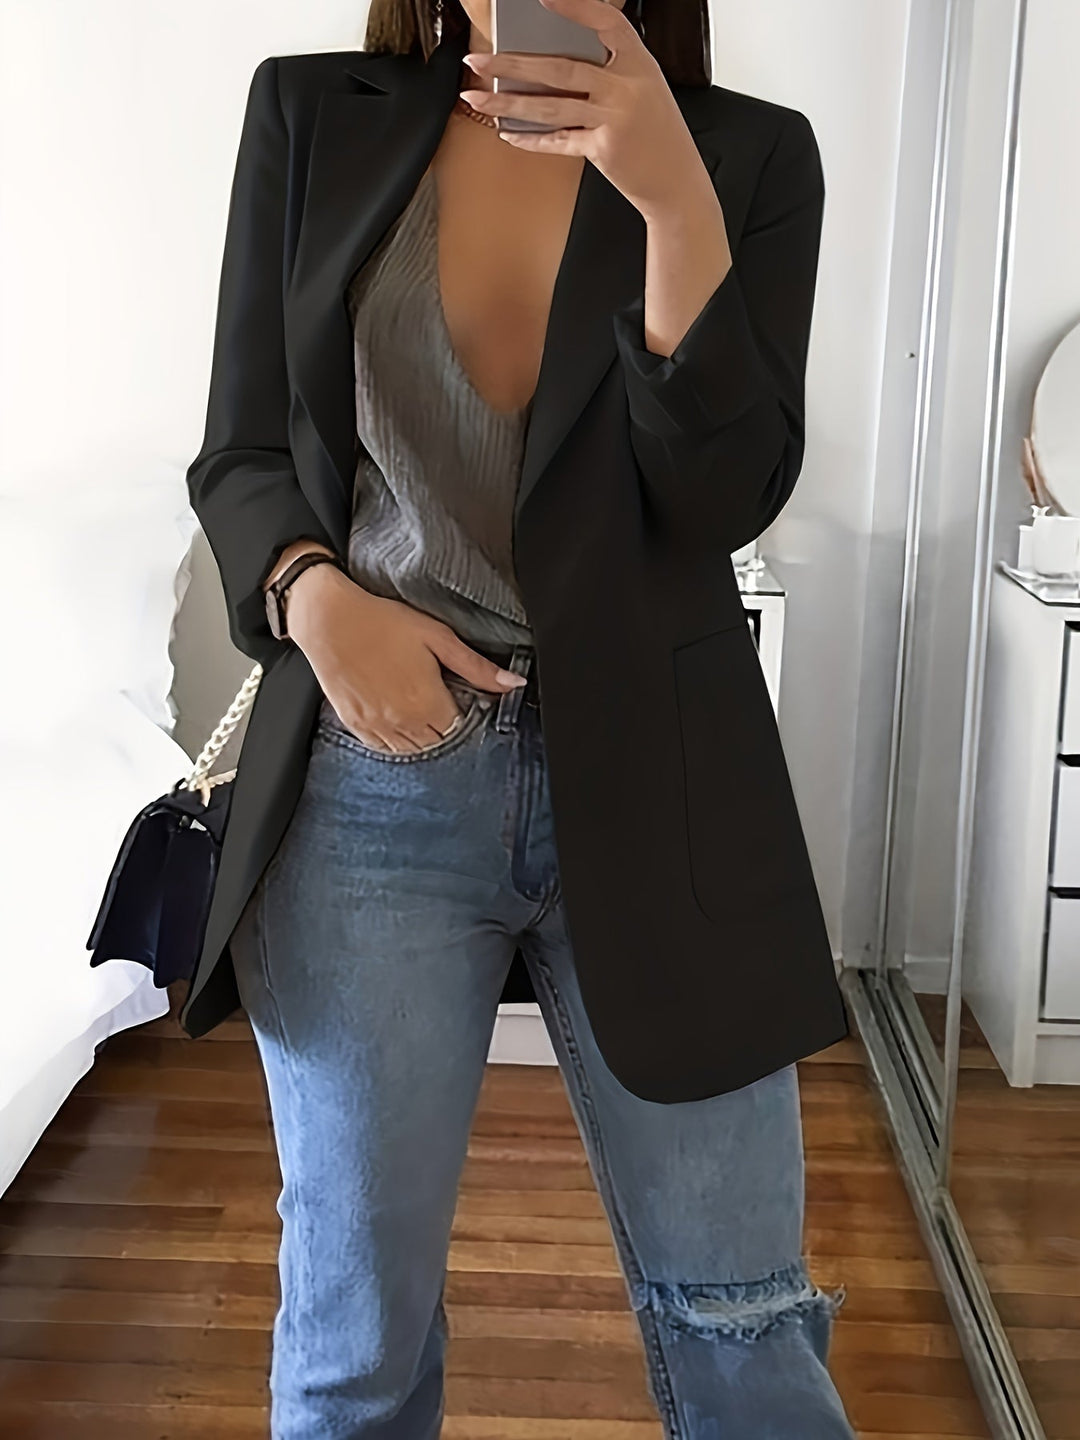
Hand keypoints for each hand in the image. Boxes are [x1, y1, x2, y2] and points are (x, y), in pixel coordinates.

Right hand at [285, 566, 526, 752]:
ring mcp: (377, 727)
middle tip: (442, 704)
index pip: (460, 729)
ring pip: (412, 751)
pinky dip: (397, 741)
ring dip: (422, 738)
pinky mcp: (356, 725)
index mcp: (428, 703)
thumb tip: (513, 684)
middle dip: (445, 729)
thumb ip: (476, 667)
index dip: (465, 716)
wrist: (329, 620)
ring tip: (421, 712)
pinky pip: (384, 748)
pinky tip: (399, 721)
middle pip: (438, 743)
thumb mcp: (438, 637)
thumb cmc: (383, 622)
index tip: (461, 700)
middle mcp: (403, 723)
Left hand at [460, 0, 717, 222]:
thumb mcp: (644, 91)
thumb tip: (551, 64)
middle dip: (513, 63)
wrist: (677, 182)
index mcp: (639, 63)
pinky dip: (531, 138)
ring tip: (477, 97)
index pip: (607, 22)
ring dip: (508, 102)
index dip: (577, 7)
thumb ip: (608, 74)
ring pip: (551, 106)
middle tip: (477, 60)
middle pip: (561, 68)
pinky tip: (508, 133)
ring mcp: (614, 119)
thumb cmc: (657, 134)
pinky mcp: (603, 149)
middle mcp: (627, 87)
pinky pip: (558, 140)